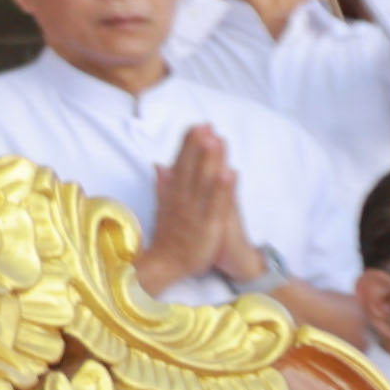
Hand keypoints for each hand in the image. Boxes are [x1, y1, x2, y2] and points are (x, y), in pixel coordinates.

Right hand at [136, 123, 244, 288]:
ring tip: (215, 139)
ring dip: (208, 160)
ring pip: (202, 181)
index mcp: (173, 194)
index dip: (188, 145)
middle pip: (190, 168)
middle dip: (198, 146)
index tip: (197, 125)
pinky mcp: (208, 225)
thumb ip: (164, 185)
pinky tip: (230, 173)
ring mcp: (194, 211)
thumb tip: (159, 164)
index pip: (181, 164)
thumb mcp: (165, 207)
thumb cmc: (170, 236)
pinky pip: (216, 204)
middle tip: (205, 125)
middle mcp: (182, 199)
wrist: (166, 264)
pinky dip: (222, 189)